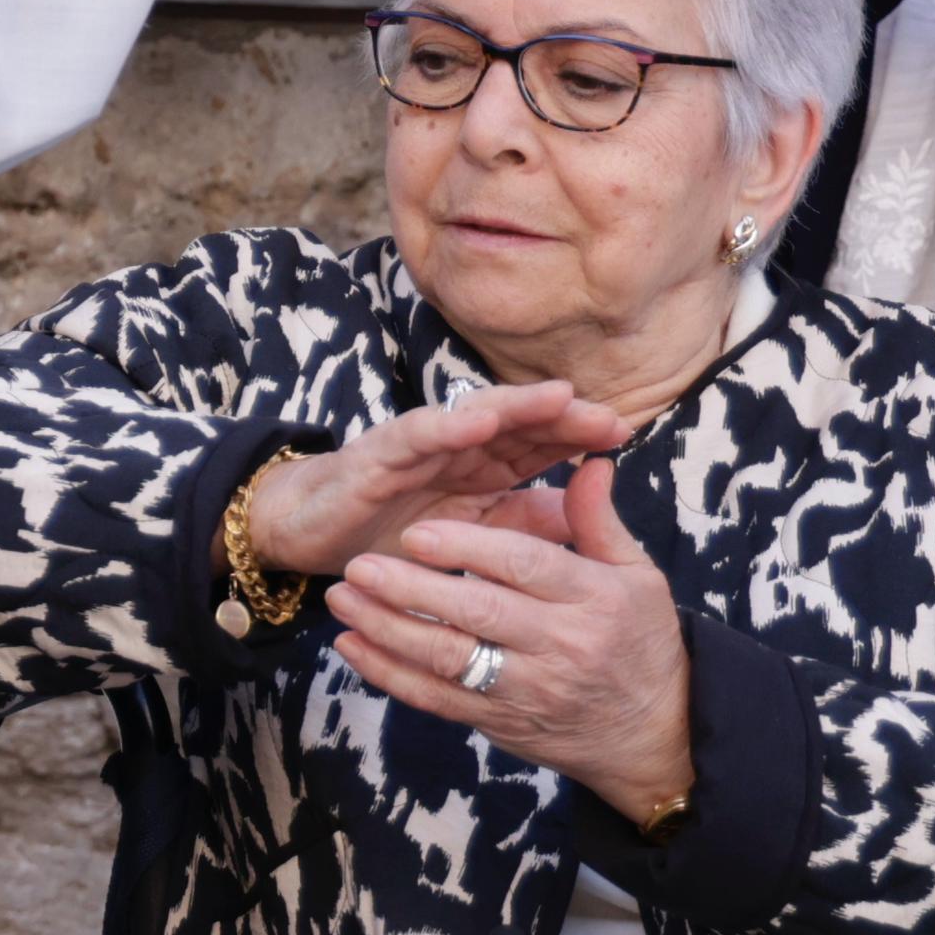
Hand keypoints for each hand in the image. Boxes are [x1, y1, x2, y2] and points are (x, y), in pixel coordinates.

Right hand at [238, 379, 632, 583]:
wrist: (311, 533)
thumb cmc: (390, 530)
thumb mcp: (470, 536)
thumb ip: (521, 523)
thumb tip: (585, 520)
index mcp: (481, 465)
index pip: (537, 443)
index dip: (577, 435)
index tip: (623, 434)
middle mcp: (455, 446)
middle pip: (517, 423)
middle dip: (561, 417)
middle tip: (608, 417)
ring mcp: (418, 445)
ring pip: (474, 417)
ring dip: (517, 406)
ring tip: (559, 398)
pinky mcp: (378, 453)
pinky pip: (418, 434)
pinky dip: (449, 424)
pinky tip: (480, 420)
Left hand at [326, 457, 699, 820]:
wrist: (656, 736)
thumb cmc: (642, 643)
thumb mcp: (638, 578)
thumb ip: (599, 522)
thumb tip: (589, 462)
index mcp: (593, 600)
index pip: (523, 566)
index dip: (467, 549)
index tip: (418, 532)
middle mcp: (560, 646)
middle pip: (477, 613)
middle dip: (411, 588)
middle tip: (360, 562)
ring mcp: (527, 690)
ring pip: (448, 660)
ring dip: (387, 629)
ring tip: (342, 597)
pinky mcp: (500, 724)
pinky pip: (437, 700)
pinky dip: (389, 675)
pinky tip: (352, 645)